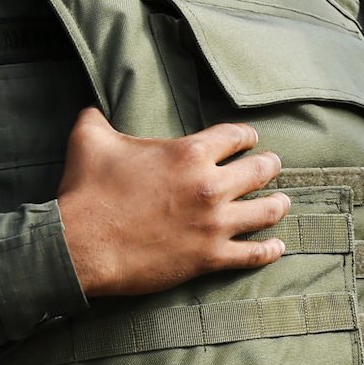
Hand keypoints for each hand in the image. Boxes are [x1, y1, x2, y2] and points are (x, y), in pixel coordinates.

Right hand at [56, 109, 288, 298]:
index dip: (246, 137)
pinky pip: (254, 254)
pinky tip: (278, 247)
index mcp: (189, 153)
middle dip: (270, 166)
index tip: (251, 140)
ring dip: (278, 204)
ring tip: (282, 201)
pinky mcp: (211, 257)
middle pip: (260, 171)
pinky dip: (269, 250)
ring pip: (266, 211)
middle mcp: (210, 186)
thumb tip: (93, 107)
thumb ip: (98, 118)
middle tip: (273, 166)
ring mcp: (215, 224)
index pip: (235, 136)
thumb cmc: (86, 191)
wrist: (80, 246)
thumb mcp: (90, 140)